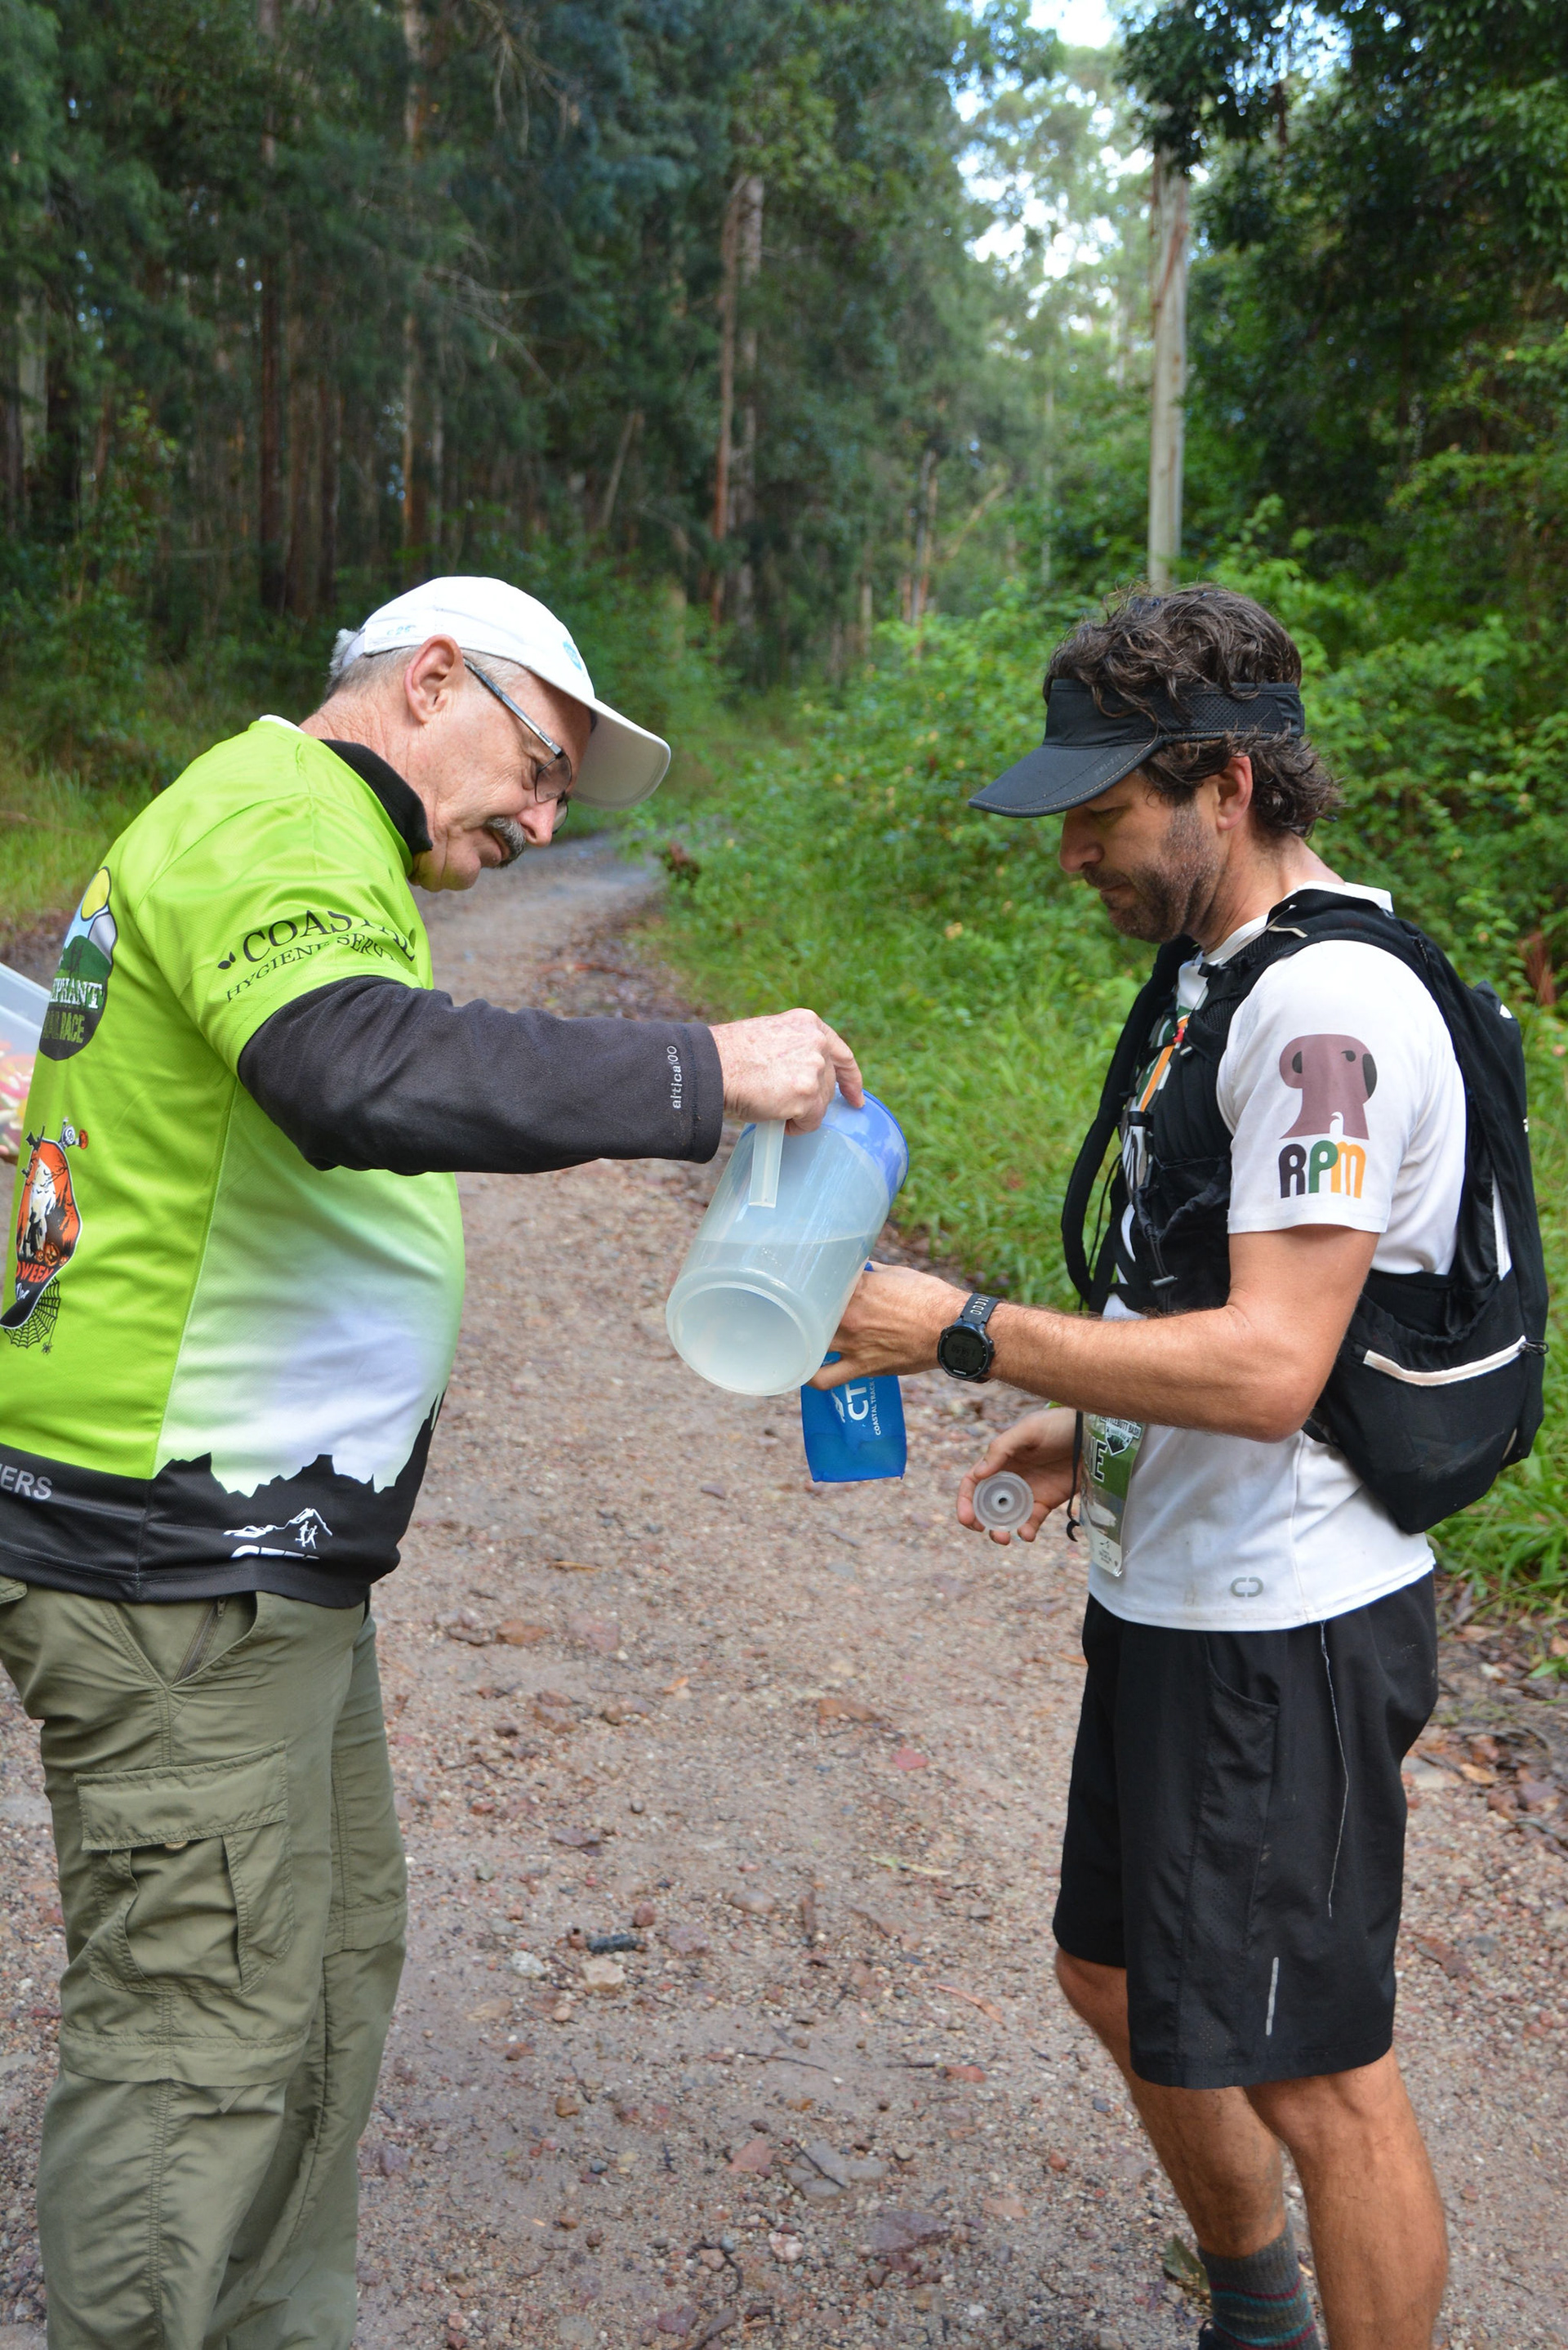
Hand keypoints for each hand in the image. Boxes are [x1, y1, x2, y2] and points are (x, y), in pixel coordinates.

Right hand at [711, 1009, 862, 1131]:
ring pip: (820, 1104)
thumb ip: (795, 1050)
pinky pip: (810, 1122)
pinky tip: (776, 1119)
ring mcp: (814, 1069)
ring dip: (800, 1112)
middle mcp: (817, 1043)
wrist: (711, 1067)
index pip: (842, 1054)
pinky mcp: (807, 1096)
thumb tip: (805, 1076)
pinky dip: (796, 1127)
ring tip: (771, 1106)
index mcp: (808, 1024)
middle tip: (785, 1106)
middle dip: (812, 1100)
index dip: (851, 1079)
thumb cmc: (730, 1056)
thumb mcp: (772, 1037)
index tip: (855, 1098)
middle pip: (828, 1084)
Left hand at [810, 1263, 963, 1386]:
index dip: (810, 1284)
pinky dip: (810, 1377)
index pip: (818, 1285)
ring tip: (799, 1337)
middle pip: (808, 1313)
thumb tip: (858, 1267)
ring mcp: (852, 1343)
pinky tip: (804, 1370)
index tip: (808, 1284)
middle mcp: (849, 1316)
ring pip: (809, 1344)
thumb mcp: (899, 1274)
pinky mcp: (862, 1367)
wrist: (953, 1330)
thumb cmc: (931, 1299)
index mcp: (857, 1289)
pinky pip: (825, 1378)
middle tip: (800, 1310)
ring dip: (802, 1340)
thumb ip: (872, 1272)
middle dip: (802, 1311)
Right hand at [956, 1407, 1076, 1544]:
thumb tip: (978, 1474)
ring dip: (1001, 1530)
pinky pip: (1032, 1521)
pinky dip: (1027, 1531)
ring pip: (1007, 1517)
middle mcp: (1010, 1478)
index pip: (974, 1483)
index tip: (966, 1518)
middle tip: (984, 1531)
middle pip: (986, 1505)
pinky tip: (1028, 1534)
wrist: (1094, 1434)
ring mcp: (1028, 1491)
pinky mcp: (1046, 1502)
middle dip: (981, 1521)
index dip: (965, 1501)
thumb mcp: (1029, 1431)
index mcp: (1000, 1460)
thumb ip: (1002, 1448)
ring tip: (1004, 1538)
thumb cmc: (1058, 1425)